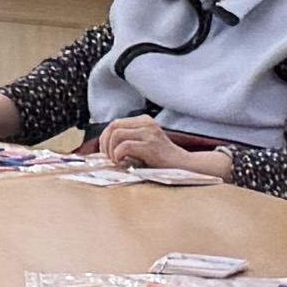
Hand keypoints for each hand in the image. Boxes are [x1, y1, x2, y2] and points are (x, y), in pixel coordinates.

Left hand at [92, 115, 221, 177]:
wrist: (183, 166)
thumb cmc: (161, 159)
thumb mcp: (143, 143)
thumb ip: (127, 140)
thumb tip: (103, 148)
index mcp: (144, 121)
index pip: (115, 123)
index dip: (105, 138)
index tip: (105, 152)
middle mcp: (146, 123)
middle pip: (113, 127)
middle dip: (105, 143)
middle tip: (108, 158)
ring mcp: (149, 133)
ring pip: (117, 135)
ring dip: (111, 150)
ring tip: (116, 161)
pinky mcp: (150, 146)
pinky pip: (124, 146)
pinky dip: (118, 155)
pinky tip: (122, 163)